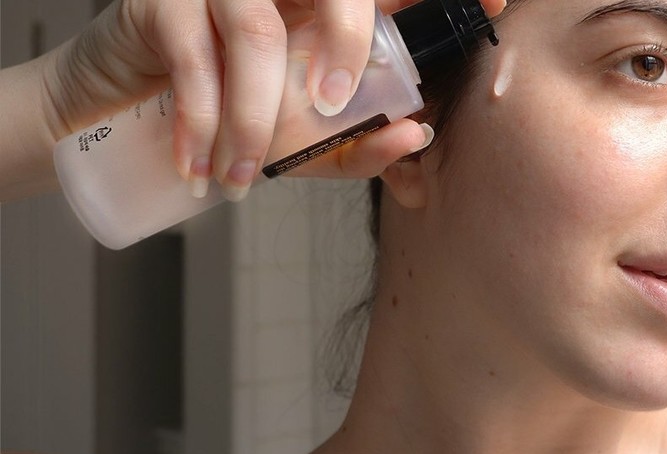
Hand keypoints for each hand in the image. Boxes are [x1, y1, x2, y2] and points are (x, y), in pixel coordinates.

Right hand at [41, 0, 505, 199]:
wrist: (121, 112)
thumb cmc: (227, 116)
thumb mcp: (301, 139)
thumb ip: (357, 143)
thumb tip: (415, 137)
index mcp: (323, 5)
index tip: (497, 2)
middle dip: (347, 42)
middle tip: (333, 106)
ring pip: (257, 29)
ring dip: (257, 114)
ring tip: (243, 174)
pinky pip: (194, 52)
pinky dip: (202, 118)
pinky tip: (200, 165)